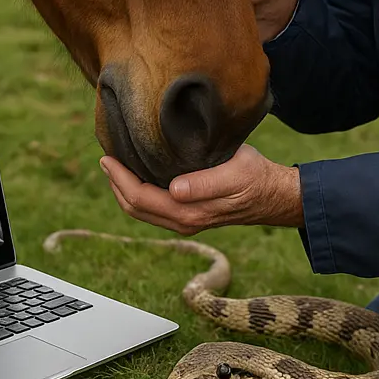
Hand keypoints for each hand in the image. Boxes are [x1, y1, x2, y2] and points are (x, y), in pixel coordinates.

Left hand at [99, 144, 303, 234]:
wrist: (274, 195)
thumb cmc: (255, 178)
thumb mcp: (234, 173)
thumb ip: (204, 184)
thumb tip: (174, 189)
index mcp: (189, 212)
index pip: (140, 198)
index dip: (119, 179)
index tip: (107, 157)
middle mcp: (183, 221)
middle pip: (134, 208)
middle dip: (116, 184)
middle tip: (104, 158)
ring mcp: (185, 220)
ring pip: (142, 211)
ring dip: (124, 189)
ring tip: (115, 165)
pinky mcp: (189, 215)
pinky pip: (153, 208)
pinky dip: (138, 193)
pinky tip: (137, 174)